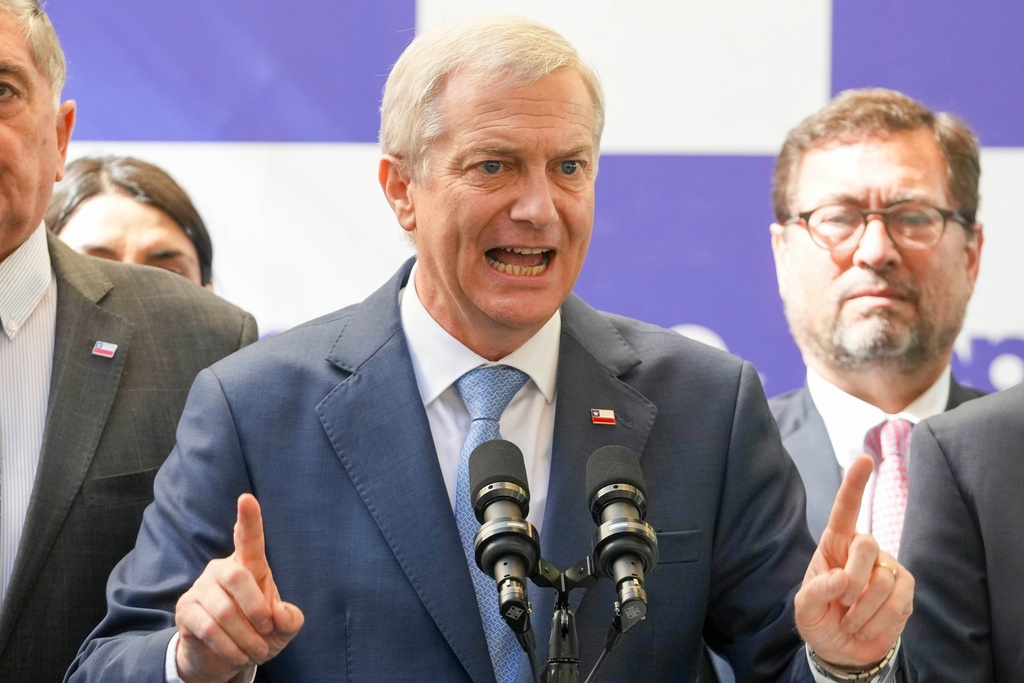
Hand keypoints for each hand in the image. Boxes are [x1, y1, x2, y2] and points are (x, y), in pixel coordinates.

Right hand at [174, 494, 303, 682]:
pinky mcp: (186, 611)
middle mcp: (221, 569)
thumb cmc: (257, 632)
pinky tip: (237, 655)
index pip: (248, 538)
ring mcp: (200, 589)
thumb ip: (289, 619)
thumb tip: (279, 615)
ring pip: (223, 610)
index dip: (248, 519)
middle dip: (257, 609)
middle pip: (237, 577)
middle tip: (267, 631)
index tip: (246, 499)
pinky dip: (229, 647)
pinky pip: (208, 628)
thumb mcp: (282, 628)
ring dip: (245, 638)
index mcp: (248, 564)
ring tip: (256, 652)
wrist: (224, 658)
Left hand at [794, 455, 913, 667]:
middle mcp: (864, 549)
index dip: (854, 484)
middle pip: (866, 545)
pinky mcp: (906, 589)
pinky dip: (878, 622)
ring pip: (883, 580)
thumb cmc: (820, 618)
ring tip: (851, 618)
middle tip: (841, 602)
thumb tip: (842, 579)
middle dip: (851, 580)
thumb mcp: (805, 608)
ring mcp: (888, 567)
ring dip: (862, 610)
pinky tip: (867, 626)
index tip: (864, 459)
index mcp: (835, 544)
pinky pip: (899, 602)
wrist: (842, 647)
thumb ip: (815, 591)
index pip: (845, 509)